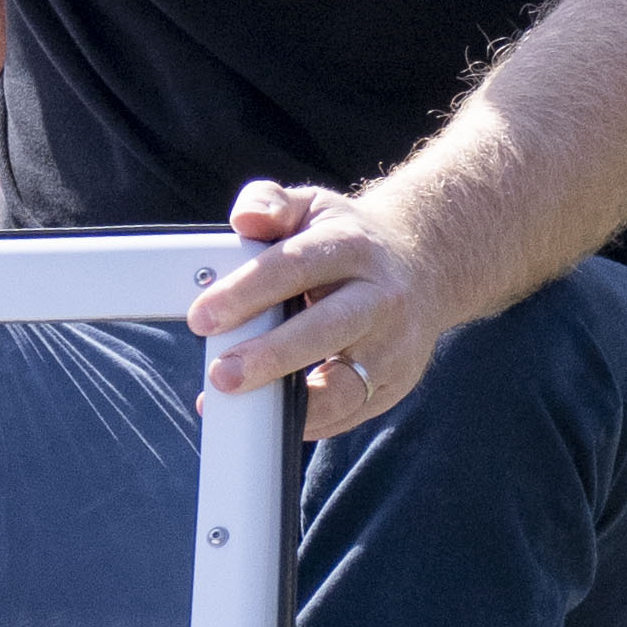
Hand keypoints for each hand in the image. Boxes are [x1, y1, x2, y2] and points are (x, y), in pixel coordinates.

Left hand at [187, 178, 449, 441]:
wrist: (424, 264)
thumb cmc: (345, 240)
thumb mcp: (312, 208)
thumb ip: (271, 204)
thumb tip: (246, 219)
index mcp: (352, 247)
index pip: (295, 266)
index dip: (246, 293)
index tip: (201, 317)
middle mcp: (381, 297)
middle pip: (326, 329)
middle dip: (270, 357)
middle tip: (220, 375)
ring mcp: (394, 345)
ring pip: (345, 386)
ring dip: (293, 404)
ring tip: (244, 407)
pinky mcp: (395, 382)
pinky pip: (349, 413)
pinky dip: (308, 422)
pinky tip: (270, 419)